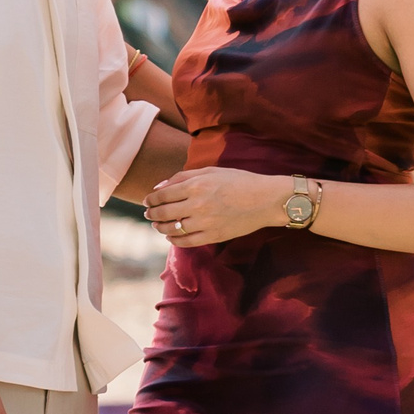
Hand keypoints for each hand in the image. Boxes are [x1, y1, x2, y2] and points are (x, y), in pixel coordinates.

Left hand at [143, 167, 285, 246]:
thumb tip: (159, 187)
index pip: (163, 195)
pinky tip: (171, 236)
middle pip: (164, 213)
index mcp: (196, 185)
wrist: (265, 199)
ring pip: (172, 229)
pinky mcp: (213, 236)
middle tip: (148, 213)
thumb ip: (183, 176)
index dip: (151, 199)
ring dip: (160, 227)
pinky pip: (186, 242)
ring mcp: (205, 222)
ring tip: (157, 225)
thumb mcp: (210, 171)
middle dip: (152, 213)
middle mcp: (198, 205)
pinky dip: (174, 240)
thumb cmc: (239, 181)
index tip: (148, 201)